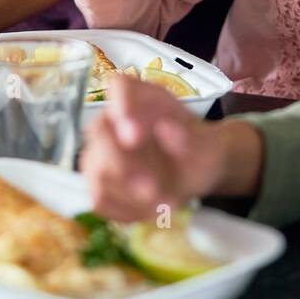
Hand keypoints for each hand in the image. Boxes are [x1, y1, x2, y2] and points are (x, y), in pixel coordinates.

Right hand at [79, 76, 227, 219]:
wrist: (196, 168)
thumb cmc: (195, 144)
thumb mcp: (202, 139)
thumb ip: (187, 134)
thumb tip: (164, 129)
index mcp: (138, 97)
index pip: (119, 87)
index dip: (121, 108)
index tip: (135, 136)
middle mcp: (114, 120)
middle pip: (98, 132)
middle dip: (123, 164)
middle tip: (152, 188)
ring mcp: (102, 152)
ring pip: (97, 172)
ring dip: (131, 195)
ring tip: (166, 202)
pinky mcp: (101, 183)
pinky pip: (101, 200)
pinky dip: (128, 211)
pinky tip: (153, 210)